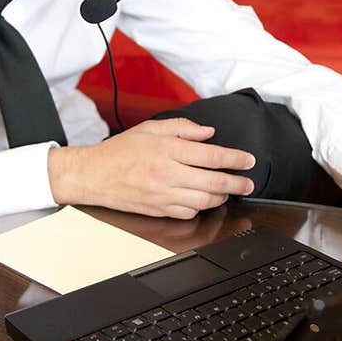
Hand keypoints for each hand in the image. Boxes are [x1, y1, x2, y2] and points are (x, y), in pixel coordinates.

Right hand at [48, 118, 255, 219]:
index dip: (235, 158)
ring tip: (228, 191)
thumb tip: (208, 133)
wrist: (93, 175)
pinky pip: (189, 212)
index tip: (248, 160)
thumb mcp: (150, 129)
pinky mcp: (159, 210)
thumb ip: (182, 128)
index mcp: (166, 150)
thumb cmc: (119, 152)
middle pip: (214, 181)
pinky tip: (204, 200)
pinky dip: (201, 207)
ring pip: (204, 200)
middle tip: (248, 183)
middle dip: (237, 183)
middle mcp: (167, 174)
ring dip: (221, 196)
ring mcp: (163, 194)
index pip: (211, 155)